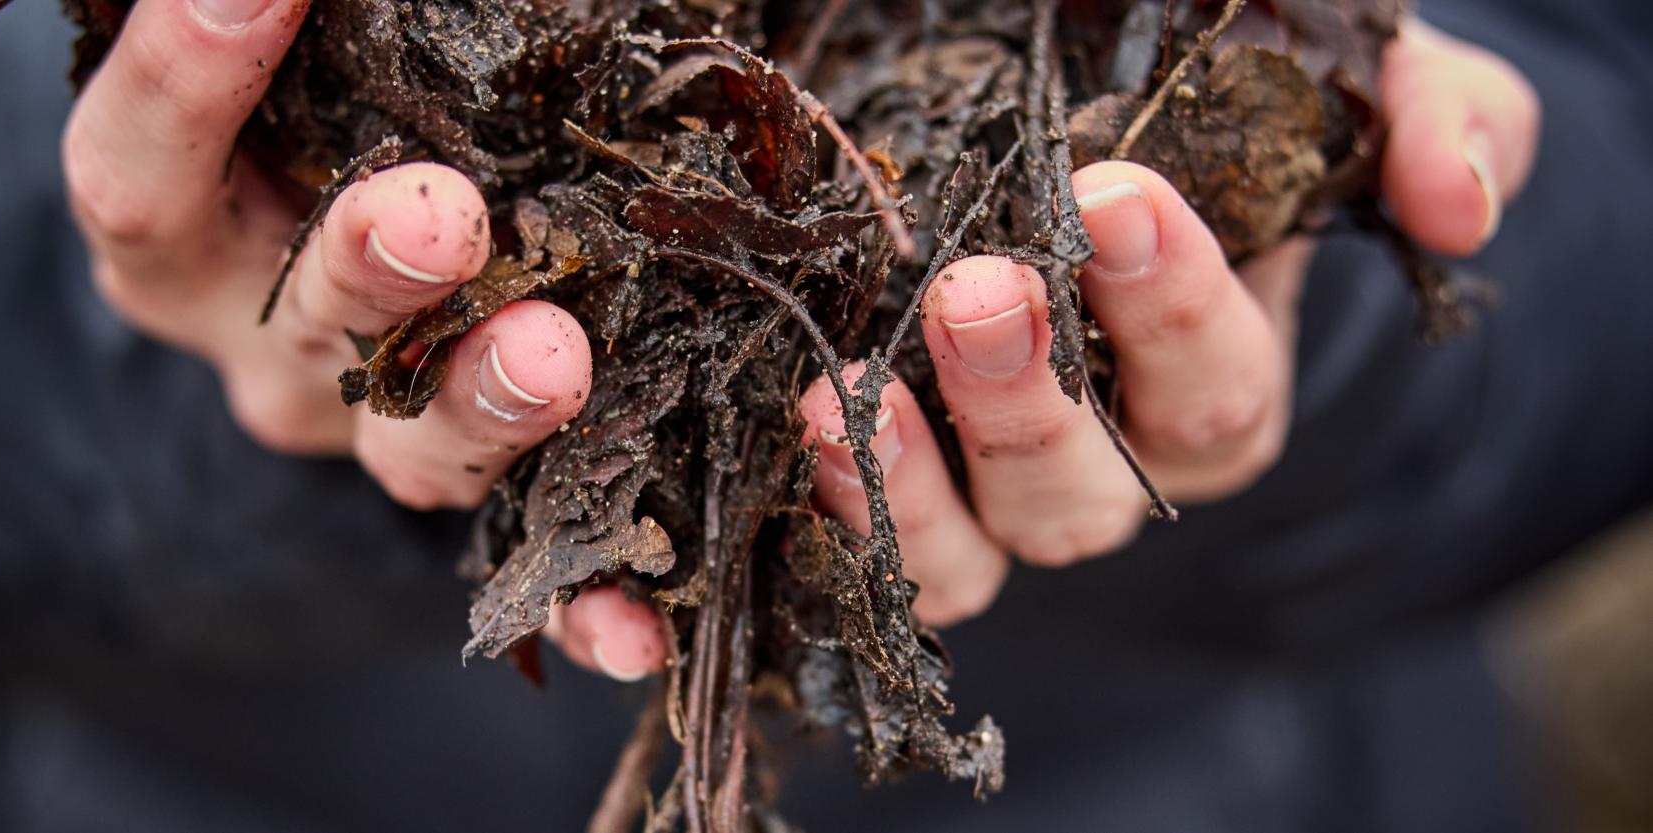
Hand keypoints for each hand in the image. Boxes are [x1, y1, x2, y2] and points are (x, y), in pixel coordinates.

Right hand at [64, 0, 664, 677]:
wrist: (349, 274)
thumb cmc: (335, 132)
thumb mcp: (309, 93)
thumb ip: (313, 51)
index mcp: (192, 237)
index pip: (140, 176)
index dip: (182, 86)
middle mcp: (276, 348)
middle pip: (301, 324)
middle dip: (371, 271)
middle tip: (437, 214)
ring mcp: (377, 438)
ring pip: (418, 447)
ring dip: (490, 409)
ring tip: (555, 357)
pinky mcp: (485, 496)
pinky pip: (531, 572)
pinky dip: (590, 608)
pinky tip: (641, 635)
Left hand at [794, 20, 1540, 625]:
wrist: (1109, 203)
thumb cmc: (1240, 158)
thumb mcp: (1364, 113)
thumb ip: (1443, 129)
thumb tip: (1460, 205)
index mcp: (1219, 392)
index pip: (1215, 384)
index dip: (1174, 306)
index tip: (1115, 200)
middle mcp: (1117, 466)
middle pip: (1086, 484)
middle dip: (1030, 395)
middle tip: (978, 287)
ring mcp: (1008, 499)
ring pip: (978, 542)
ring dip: (917, 479)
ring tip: (848, 394)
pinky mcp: (916, 507)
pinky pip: (895, 555)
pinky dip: (851, 513)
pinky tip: (810, 426)